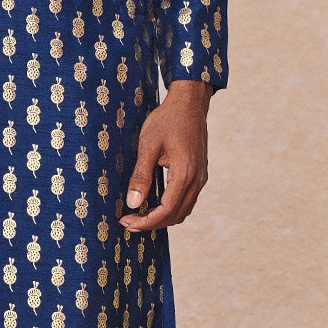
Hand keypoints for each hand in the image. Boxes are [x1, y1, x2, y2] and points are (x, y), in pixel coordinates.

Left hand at [118, 80, 212, 232]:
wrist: (189, 103)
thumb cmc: (167, 120)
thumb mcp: (148, 145)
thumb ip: (141, 176)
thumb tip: (133, 203)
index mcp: (184, 174)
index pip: (166, 210)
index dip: (146, 221)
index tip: (127, 223)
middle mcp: (197, 179)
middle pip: (175, 215)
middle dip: (151, 223)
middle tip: (128, 222)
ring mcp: (200, 177)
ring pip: (183, 210)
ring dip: (162, 217)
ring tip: (138, 216)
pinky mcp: (199, 174)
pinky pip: (186, 200)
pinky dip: (170, 208)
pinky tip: (153, 204)